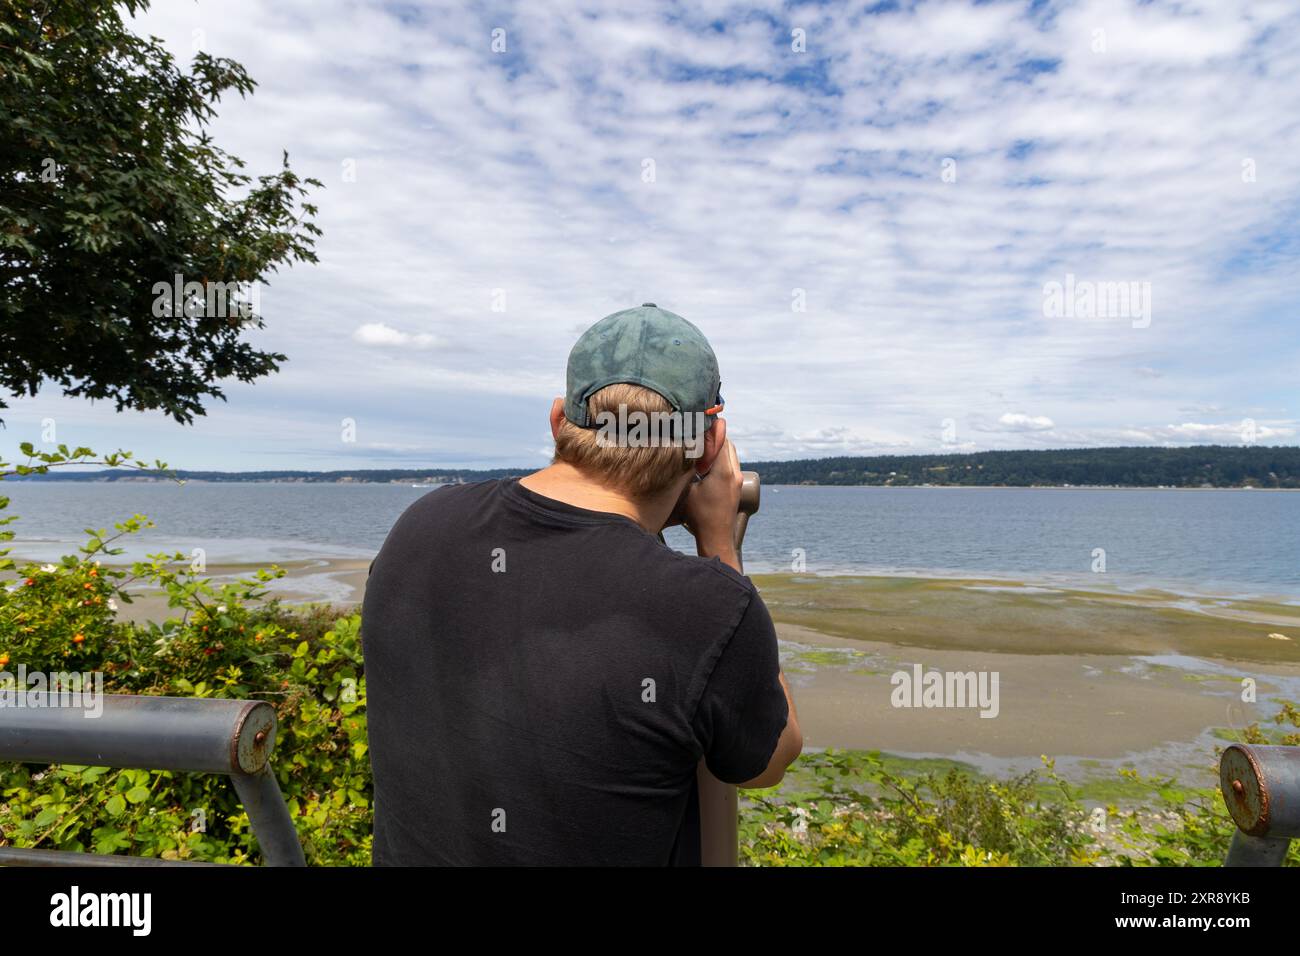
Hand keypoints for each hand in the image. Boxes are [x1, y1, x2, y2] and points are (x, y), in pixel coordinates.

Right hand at [682, 433, 741, 561]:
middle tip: (698, 435)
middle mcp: (734, 473)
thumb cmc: (698, 516)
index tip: (698, 423)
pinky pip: (731, 465)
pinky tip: (707, 464)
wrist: (716, 537)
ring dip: (718, 449)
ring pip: (731, 455)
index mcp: (722, 471)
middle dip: (714, 438)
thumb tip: (679, 453)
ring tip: (701, 449)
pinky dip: (721, 459)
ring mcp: (737, 480)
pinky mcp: (736, 487)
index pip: (721, 440)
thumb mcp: (685, 490)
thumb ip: (684, 470)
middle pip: (728, 445)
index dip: (710, 430)